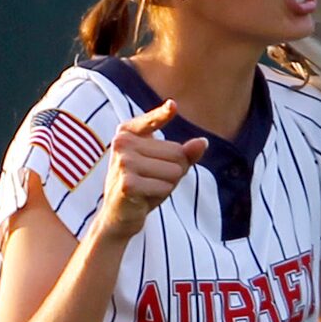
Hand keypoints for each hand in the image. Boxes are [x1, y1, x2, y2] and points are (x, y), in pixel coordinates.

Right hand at [96, 104, 205, 239]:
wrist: (118, 216)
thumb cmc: (143, 185)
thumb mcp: (164, 166)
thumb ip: (184, 153)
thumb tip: (202, 142)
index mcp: (127, 133)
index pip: (151, 121)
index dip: (162, 114)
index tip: (173, 105)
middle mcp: (122, 143)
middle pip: (177, 153)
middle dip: (173, 172)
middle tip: (151, 181)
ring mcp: (123, 162)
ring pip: (174, 171)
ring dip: (167, 185)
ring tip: (147, 189)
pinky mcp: (128, 183)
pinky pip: (166, 187)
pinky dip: (161, 195)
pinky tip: (143, 198)